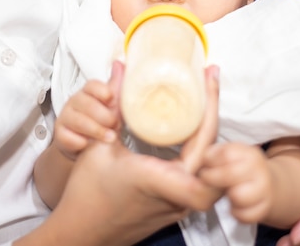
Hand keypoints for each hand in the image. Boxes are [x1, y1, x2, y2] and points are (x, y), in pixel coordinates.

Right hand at [44, 64, 222, 245]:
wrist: (81, 234)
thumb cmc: (86, 196)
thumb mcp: (99, 148)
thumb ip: (114, 108)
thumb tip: (120, 70)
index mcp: (162, 179)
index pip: (205, 145)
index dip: (214, 110)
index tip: (210, 79)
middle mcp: (178, 195)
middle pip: (217, 154)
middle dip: (216, 114)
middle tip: (210, 83)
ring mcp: (180, 204)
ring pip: (212, 166)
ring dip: (210, 132)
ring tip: (204, 100)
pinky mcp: (176, 206)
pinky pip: (200, 174)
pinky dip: (201, 147)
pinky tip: (193, 127)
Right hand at [53, 78, 120, 159]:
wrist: (86, 146)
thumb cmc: (101, 121)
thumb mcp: (111, 105)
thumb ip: (117, 86)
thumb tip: (121, 63)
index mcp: (88, 92)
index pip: (92, 85)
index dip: (102, 91)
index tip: (111, 99)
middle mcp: (74, 102)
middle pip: (86, 103)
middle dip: (104, 115)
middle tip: (116, 125)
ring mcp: (65, 117)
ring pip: (78, 121)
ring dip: (96, 130)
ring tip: (111, 138)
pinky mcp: (59, 134)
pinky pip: (69, 137)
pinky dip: (81, 142)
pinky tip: (88, 145)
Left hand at [199, 142, 271, 223]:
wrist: (267, 184)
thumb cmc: (239, 168)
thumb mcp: (228, 154)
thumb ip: (212, 156)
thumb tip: (198, 166)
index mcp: (248, 152)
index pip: (225, 154)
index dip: (209, 161)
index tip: (204, 165)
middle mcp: (259, 169)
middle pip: (229, 175)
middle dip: (212, 179)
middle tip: (207, 180)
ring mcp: (264, 189)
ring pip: (238, 196)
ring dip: (228, 197)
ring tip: (227, 193)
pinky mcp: (264, 208)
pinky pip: (245, 215)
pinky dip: (237, 213)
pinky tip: (235, 206)